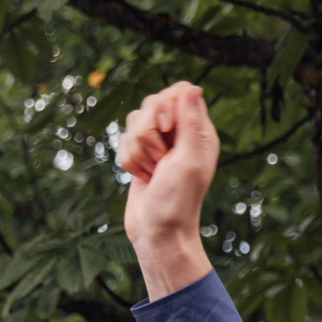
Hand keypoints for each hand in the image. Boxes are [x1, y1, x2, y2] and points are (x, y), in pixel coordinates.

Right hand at [117, 81, 220, 298]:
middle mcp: (180, 134)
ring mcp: (159, 145)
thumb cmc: (177, 202)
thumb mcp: (188, 161)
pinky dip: (128, 160)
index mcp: (199, 132)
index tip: (166, 126)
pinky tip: (141, 178)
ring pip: (133, 121)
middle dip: (148, 131)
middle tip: (161, 160)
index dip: (166, 102)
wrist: (158, 233)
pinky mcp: (141, 155)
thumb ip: (190, 124)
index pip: (181, 90)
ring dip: (137, 150)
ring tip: (152, 172)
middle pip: (152, 102)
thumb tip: (193, 88)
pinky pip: (123, 140)